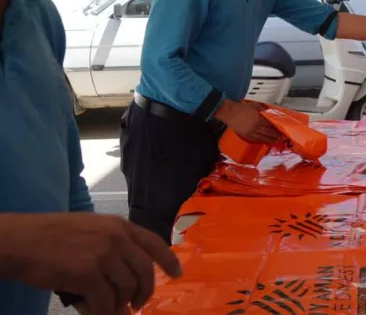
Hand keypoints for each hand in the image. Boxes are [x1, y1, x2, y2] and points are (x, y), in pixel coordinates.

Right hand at [0, 213, 181, 313]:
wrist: (22, 240)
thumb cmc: (51, 235)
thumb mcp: (91, 228)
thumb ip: (113, 244)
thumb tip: (129, 271)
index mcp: (118, 225)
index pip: (154, 243)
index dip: (168, 260)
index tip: (177, 273)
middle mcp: (115, 238)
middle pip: (144, 271)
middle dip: (145, 292)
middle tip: (137, 304)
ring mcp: (102, 256)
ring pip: (126, 289)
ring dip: (122, 304)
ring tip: (114, 310)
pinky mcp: (86, 275)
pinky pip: (106, 301)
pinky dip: (106, 313)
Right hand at [215, 100, 280, 142]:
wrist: (230, 113)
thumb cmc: (241, 108)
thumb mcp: (254, 106)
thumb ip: (262, 108)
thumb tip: (268, 110)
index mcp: (259, 120)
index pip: (270, 125)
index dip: (276, 128)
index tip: (281, 129)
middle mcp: (256, 128)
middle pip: (268, 133)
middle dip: (275, 135)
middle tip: (281, 137)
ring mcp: (250, 133)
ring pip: (263, 138)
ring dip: (270, 140)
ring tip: (275, 140)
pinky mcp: (245, 136)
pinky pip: (255, 140)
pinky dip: (261, 141)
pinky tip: (264, 141)